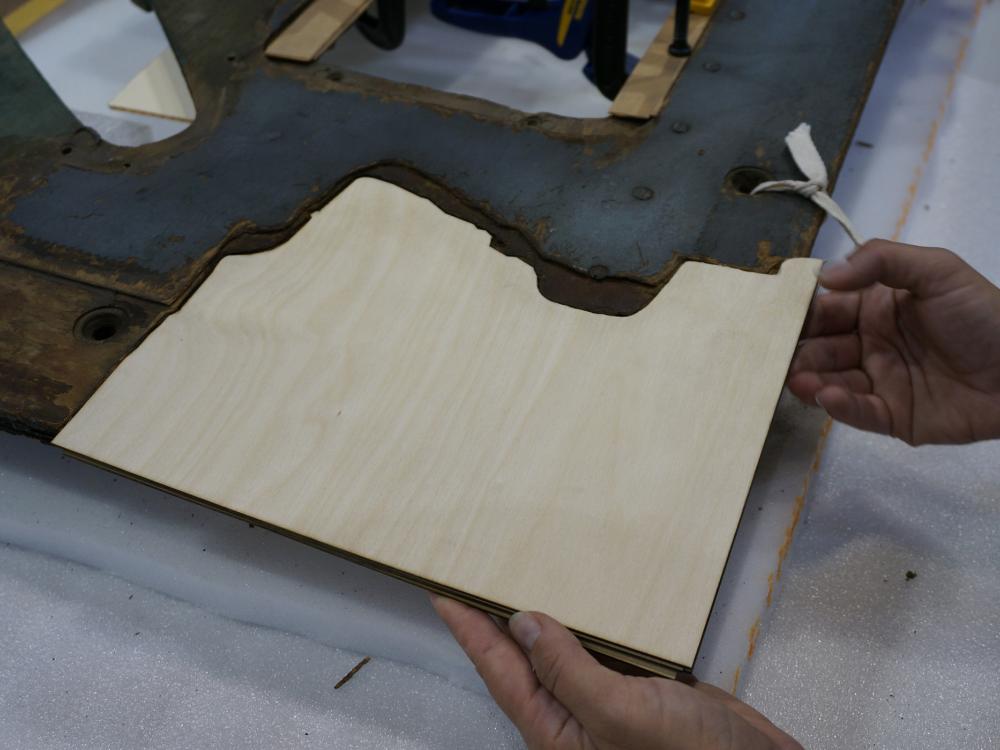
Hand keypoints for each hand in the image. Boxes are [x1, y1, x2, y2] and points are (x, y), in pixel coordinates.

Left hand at [432, 596, 801, 749]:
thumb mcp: (621, 715)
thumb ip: (568, 671)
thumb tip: (523, 623)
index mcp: (556, 731)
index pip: (499, 672)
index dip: (468, 631)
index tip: (442, 593)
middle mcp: (574, 715)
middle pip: (523, 660)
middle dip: (495, 620)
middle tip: (472, 574)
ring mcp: (606, 701)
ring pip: (562, 650)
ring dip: (542, 614)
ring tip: (515, 575)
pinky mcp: (639, 687)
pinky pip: (600, 648)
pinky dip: (588, 618)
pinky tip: (583, 594)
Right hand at [788, 240, 999, 444]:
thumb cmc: (984, 316)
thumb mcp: (938, 270)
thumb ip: (882, 260)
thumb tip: (824, 276)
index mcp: (877, 307)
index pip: (827, 309)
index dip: (801, 312)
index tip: (776, 316)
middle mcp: (871, 344)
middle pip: (820, 347)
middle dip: (796, 350)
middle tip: (776, 355)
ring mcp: (880, 382)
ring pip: (831, 381)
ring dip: (810, 379)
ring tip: (797, 379)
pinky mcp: (893, 417)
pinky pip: (858, 412)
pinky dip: (839, 405)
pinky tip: (827, 395)